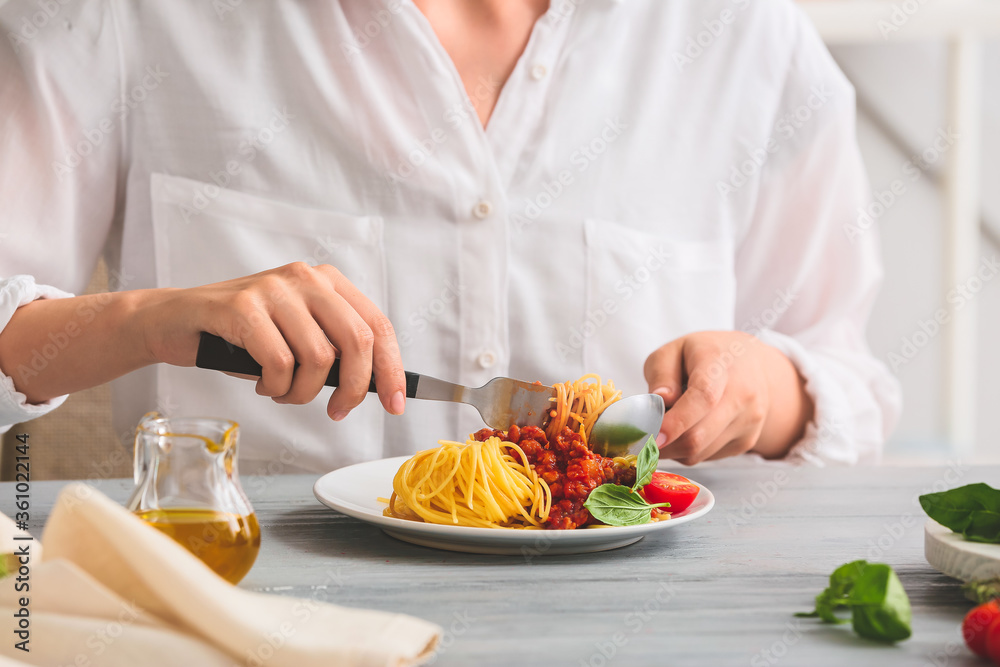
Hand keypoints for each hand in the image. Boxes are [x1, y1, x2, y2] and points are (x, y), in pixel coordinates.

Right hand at [141, 262, 405, 420]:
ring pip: (318, 358)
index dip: (391, 369)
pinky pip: (279, 362)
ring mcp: (274, 288)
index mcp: (328, 282)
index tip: (395, 404)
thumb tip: (377, 385)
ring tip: (283, 392)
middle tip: (337, 410)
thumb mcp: (299, 337)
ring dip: (303, 392)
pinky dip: (276, 386)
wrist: (177, 322)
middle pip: (357, 341)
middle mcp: (305, 278)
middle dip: (354, 388)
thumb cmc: (243, 337)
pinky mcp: (242, 306)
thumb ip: (336, 350)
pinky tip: (263, 383)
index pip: (377, 325)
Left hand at [643, 331, 812, 463]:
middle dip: (662, 444)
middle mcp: (742, 396)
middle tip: (639, 438)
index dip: (675, 422)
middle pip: (698, 436)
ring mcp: (748, 422)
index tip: (651, 436)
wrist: (754, 364)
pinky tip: (687, 429)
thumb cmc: (706, 354)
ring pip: (699, 453)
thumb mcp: (675, 350)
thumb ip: (661, 373)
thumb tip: (659, 401)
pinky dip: (688, 451)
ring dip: (672, 448)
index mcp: (720, 365)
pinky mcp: (747, 441)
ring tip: (665, 426)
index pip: (703, 398)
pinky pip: (707, 457)